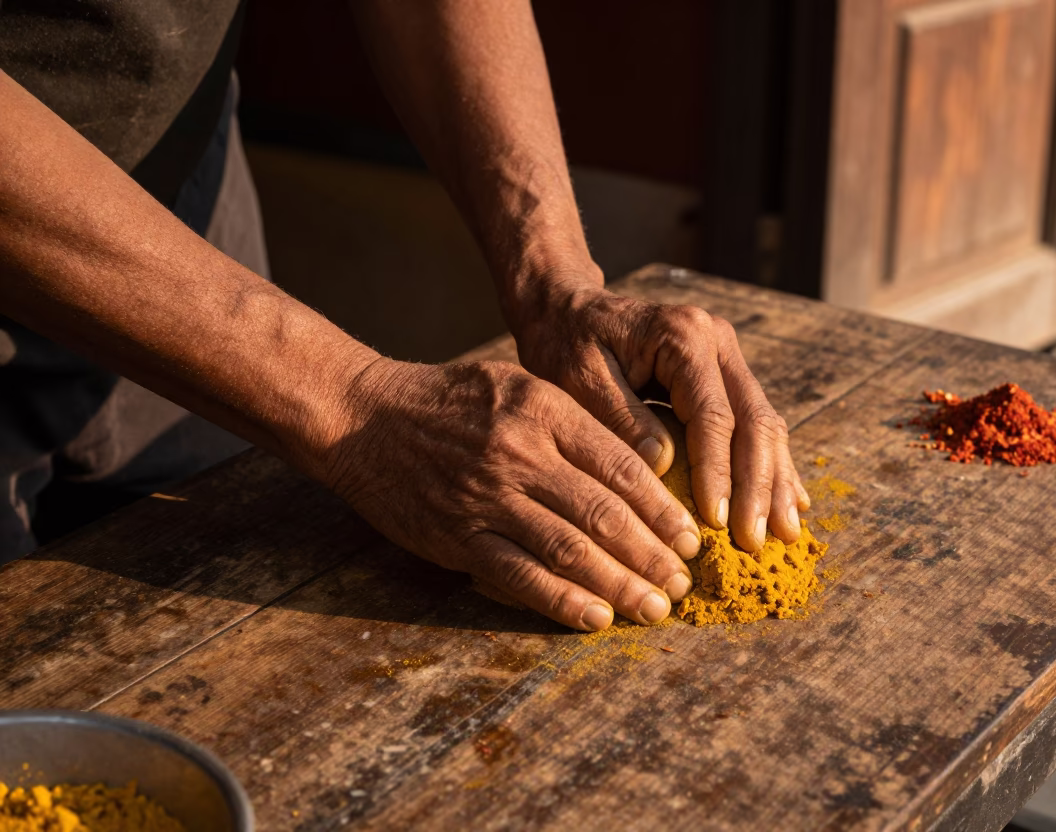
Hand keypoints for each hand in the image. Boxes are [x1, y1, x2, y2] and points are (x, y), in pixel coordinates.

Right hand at [324, 358, 702, 630]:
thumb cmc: (449, 401)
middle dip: (653, 554)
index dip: (662, 508)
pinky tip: (597, 617)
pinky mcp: (458, 536)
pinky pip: (520, 576)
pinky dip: (562, 601)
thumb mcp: (517, 386)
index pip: (622, 465)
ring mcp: (487, 498)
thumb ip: (573, 423)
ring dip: (620, 584)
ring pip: (570, 549)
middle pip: (604, 513)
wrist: (363, 416)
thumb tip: (643, 466)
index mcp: (543, 410)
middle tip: (684, 583)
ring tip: (655, 607)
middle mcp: (520, 453)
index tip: (690, 536)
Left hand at [511, 281, 809, 551]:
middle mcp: (717, 341)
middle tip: (755, 541)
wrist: (569, 309)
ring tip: (784, 534)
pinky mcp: (727, 376)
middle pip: (754, 421)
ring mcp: (728, 357)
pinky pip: (758, 425)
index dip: (717, 472)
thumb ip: (620, 417)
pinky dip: (771, 468)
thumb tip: (663, 464)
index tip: (713, 522)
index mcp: (683, 336)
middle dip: (758, 486)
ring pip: (766, 425)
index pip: (712, 415)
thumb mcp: (578, 378)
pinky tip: (787, 505)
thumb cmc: (566, 344)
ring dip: (776, 482)